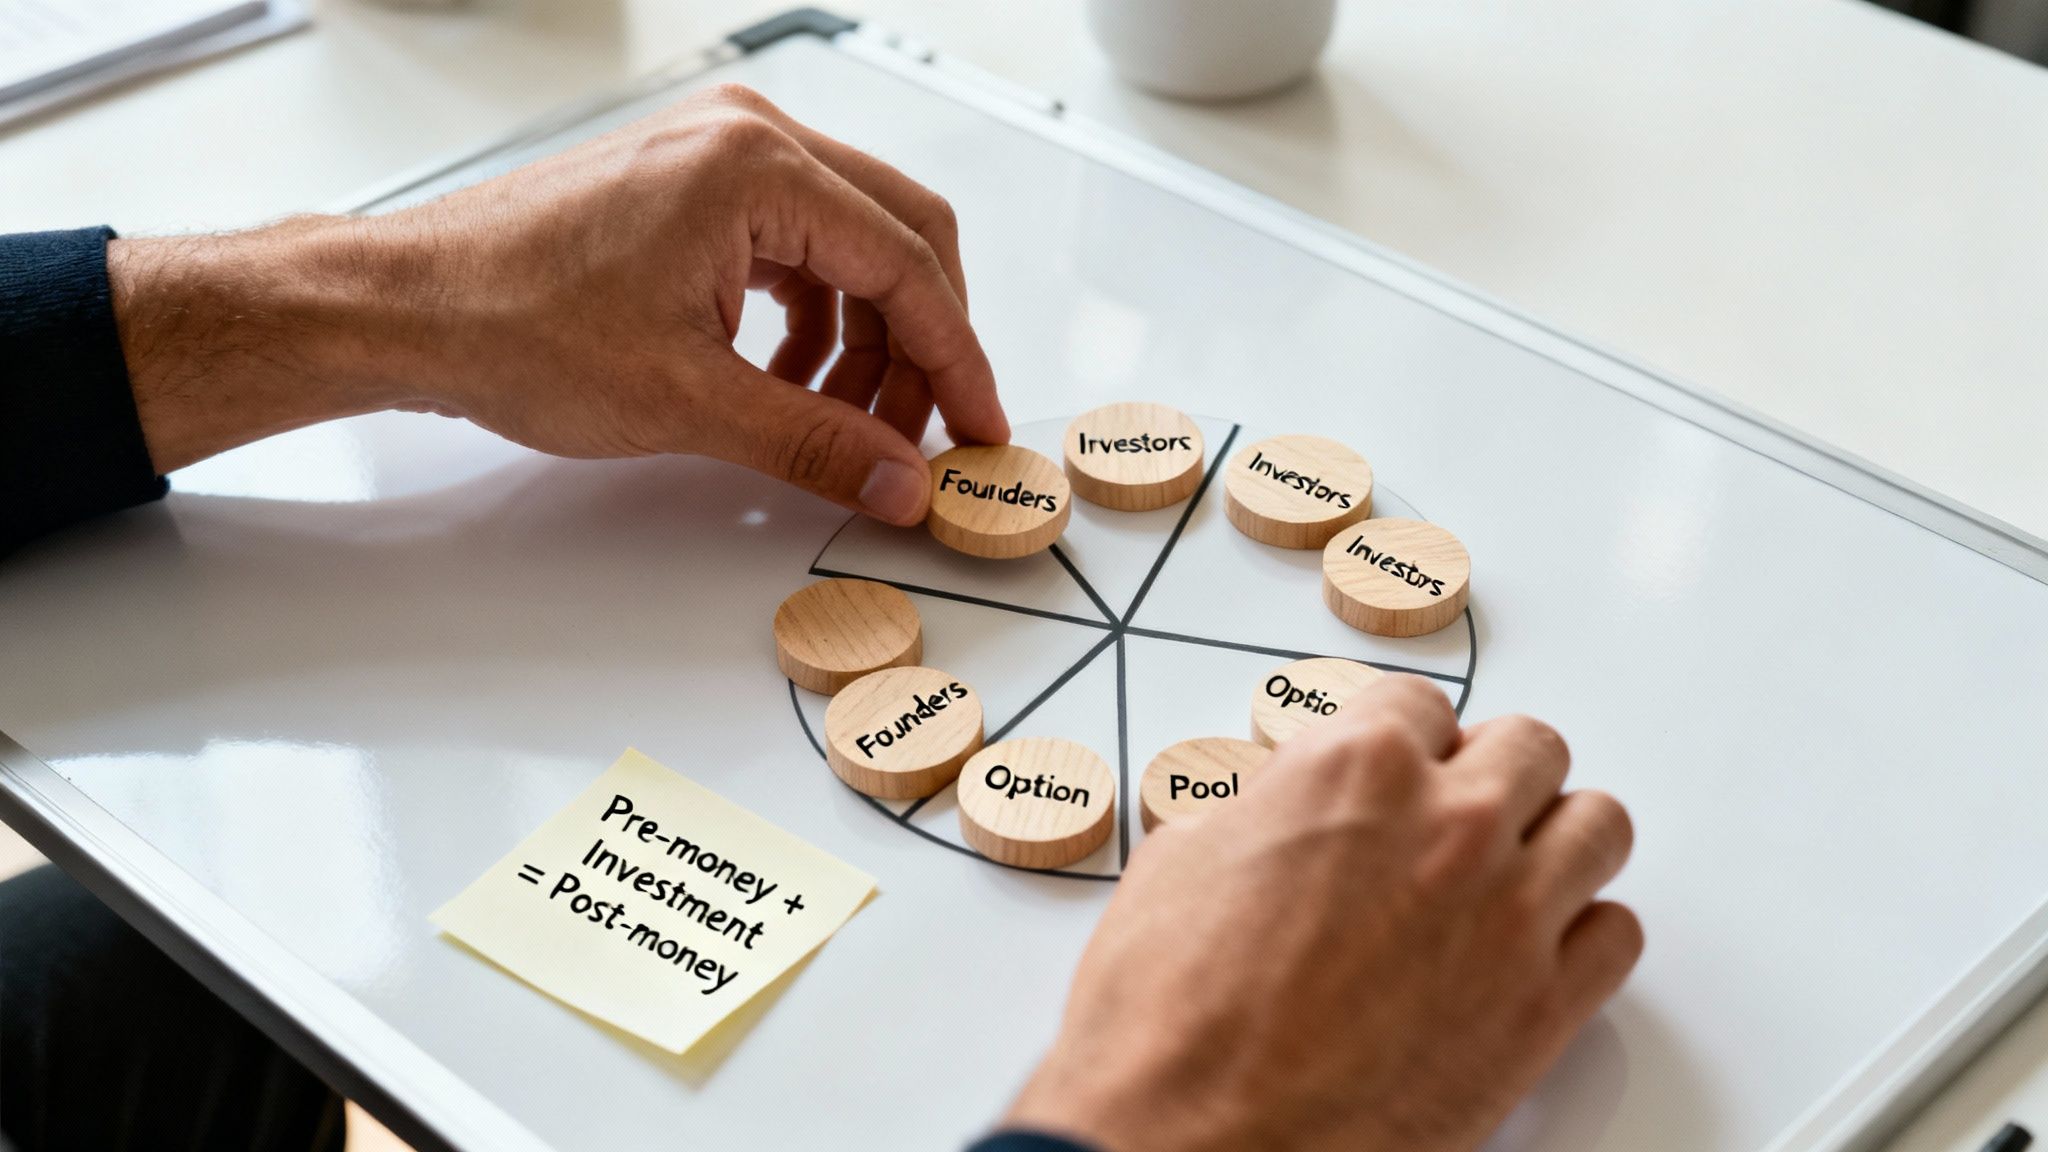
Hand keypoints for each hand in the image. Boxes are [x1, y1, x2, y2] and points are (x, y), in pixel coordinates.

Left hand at [110, 83, 1007, 523]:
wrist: (404, 307)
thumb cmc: (511, 325)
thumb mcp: (688, 402)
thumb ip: (816, 442)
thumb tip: (900, 480)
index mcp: (757, 167)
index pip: (908, 264)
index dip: (956, 359)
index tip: (978, 427)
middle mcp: (747, 138)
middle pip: (898, 235)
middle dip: (921, 343)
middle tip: (923, 431)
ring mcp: (717, 156)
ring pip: (850, 244)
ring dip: (866, 337)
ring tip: (846, 422)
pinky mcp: (691, 187)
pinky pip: (795, 247)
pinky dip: (814, 317)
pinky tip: (792, 382)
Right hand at [1006, 678, 1641, 1151]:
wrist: (1189, 1138)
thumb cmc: (1168, 1018)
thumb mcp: (1181, 862)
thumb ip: (1264, 812)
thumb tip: (1280, 814)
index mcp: (1355, 768)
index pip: (1422, 703)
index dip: (1402, 741)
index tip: (1397, 769)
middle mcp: (1447, 825)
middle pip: (1529, 747)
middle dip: (1489, 775)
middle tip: (1455, 816)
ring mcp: (1507, 914)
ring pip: (1597, 825)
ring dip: (1554, 841)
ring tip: (1511, 874)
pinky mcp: (1542, 1008)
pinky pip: (1616, 934)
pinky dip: (1582, 937)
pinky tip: (1530, 951)